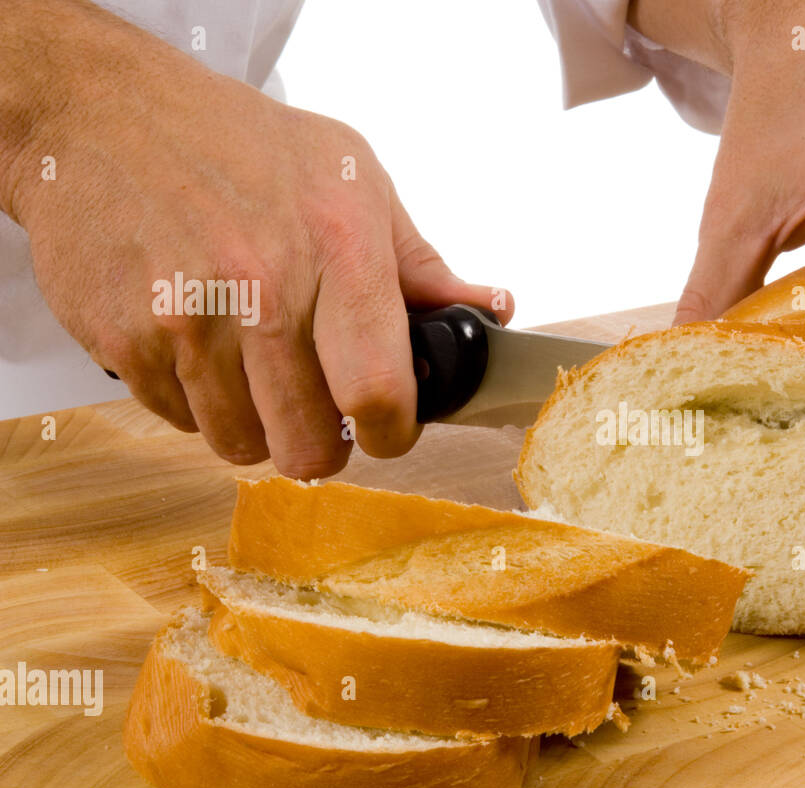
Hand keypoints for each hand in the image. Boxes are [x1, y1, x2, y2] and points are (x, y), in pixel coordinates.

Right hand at [4, 1, 510, 476]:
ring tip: (254, 369)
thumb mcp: (351, 177)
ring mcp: (186, 319)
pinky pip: (178, 420)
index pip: (379, 391)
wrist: (102, 113)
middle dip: (324, 444)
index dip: (393, 433)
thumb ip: (420, 262)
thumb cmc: (239, 143)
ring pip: (240, 444)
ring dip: (256, 424)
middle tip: (321, 413)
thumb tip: (489, 308)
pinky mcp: (124, 339)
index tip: (388, 431)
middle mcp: (262, 288)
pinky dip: (195, 401)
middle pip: (309, 444)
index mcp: (338, 248)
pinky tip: (199, 345)